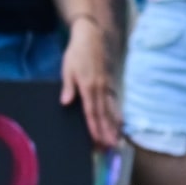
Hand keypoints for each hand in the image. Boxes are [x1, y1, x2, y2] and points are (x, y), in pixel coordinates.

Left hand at [61, 19, 119, 147]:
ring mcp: (106, 86)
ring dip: (113, 126)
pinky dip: (117, 114)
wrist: (91, 37)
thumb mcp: (68, 69)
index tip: (97, 140)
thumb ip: (68, 87)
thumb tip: (66, 103)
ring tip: (116, 140)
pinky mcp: (109, 84)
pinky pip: (114, 102)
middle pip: (103, 114)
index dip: (94, 127)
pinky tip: (119, 122)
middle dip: (106, 131)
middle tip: (109, 147)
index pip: (91, 112)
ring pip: (111, 110)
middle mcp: (100, 89)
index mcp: (88, 86)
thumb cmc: (76, 53)